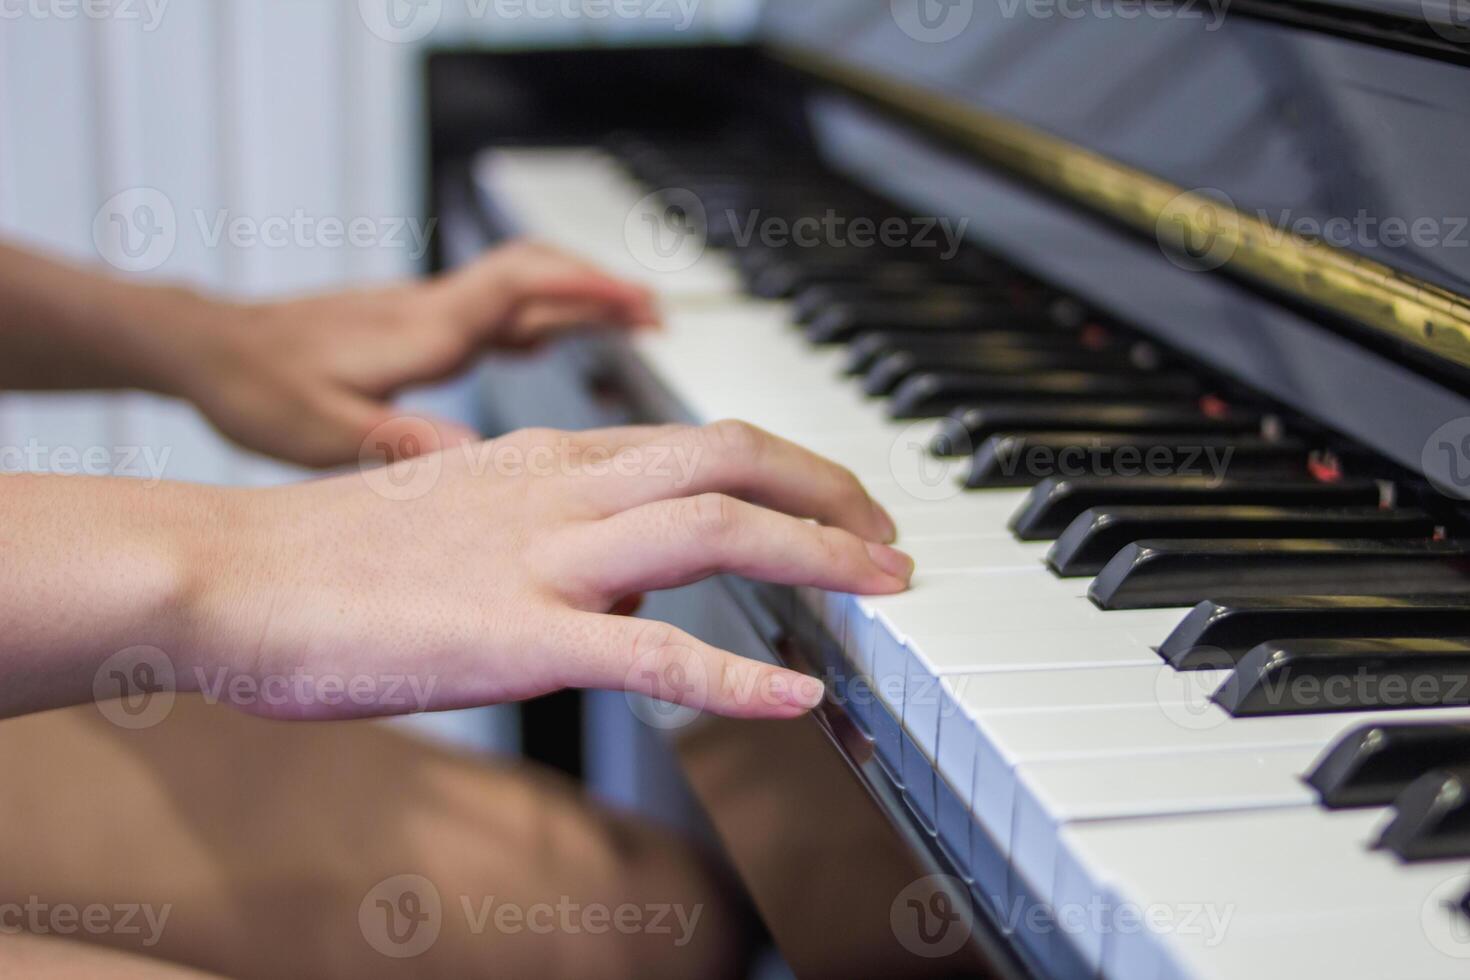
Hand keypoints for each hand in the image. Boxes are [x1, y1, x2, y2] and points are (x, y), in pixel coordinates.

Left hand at [178, 241, 657, 466]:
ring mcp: (423, 312)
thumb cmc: (256, 386)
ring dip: (575, 297)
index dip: (587, 289)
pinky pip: (492, 308)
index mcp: (422, 331)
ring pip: (517, 287)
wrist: (209, 349)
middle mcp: (430, 311)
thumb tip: (474, 461)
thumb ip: (399, 441)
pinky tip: (550, 340)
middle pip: (533, 273)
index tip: (643, 305)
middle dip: (600, 287)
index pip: (521, 285)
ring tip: (626, 325)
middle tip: (656, 314)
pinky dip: (538, 315)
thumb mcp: (320, 430)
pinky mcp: (412, 324)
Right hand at [180, 421, 909, 721]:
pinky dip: (737, 673)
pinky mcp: (518, 635)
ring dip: (819, 552)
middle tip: (890, 538)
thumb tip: (642, 583)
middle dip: (832, 493)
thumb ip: (565, 533)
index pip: (705, 439)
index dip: (792, 468)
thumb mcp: (471, 514)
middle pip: (736, 457)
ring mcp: (546, 557)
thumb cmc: (334, 554)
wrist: (228, 571)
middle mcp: (563, 487)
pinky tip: (797, 695)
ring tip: (886, 585)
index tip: (839, 504)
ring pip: (717, 529)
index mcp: (551, 458)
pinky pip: (653, 652)